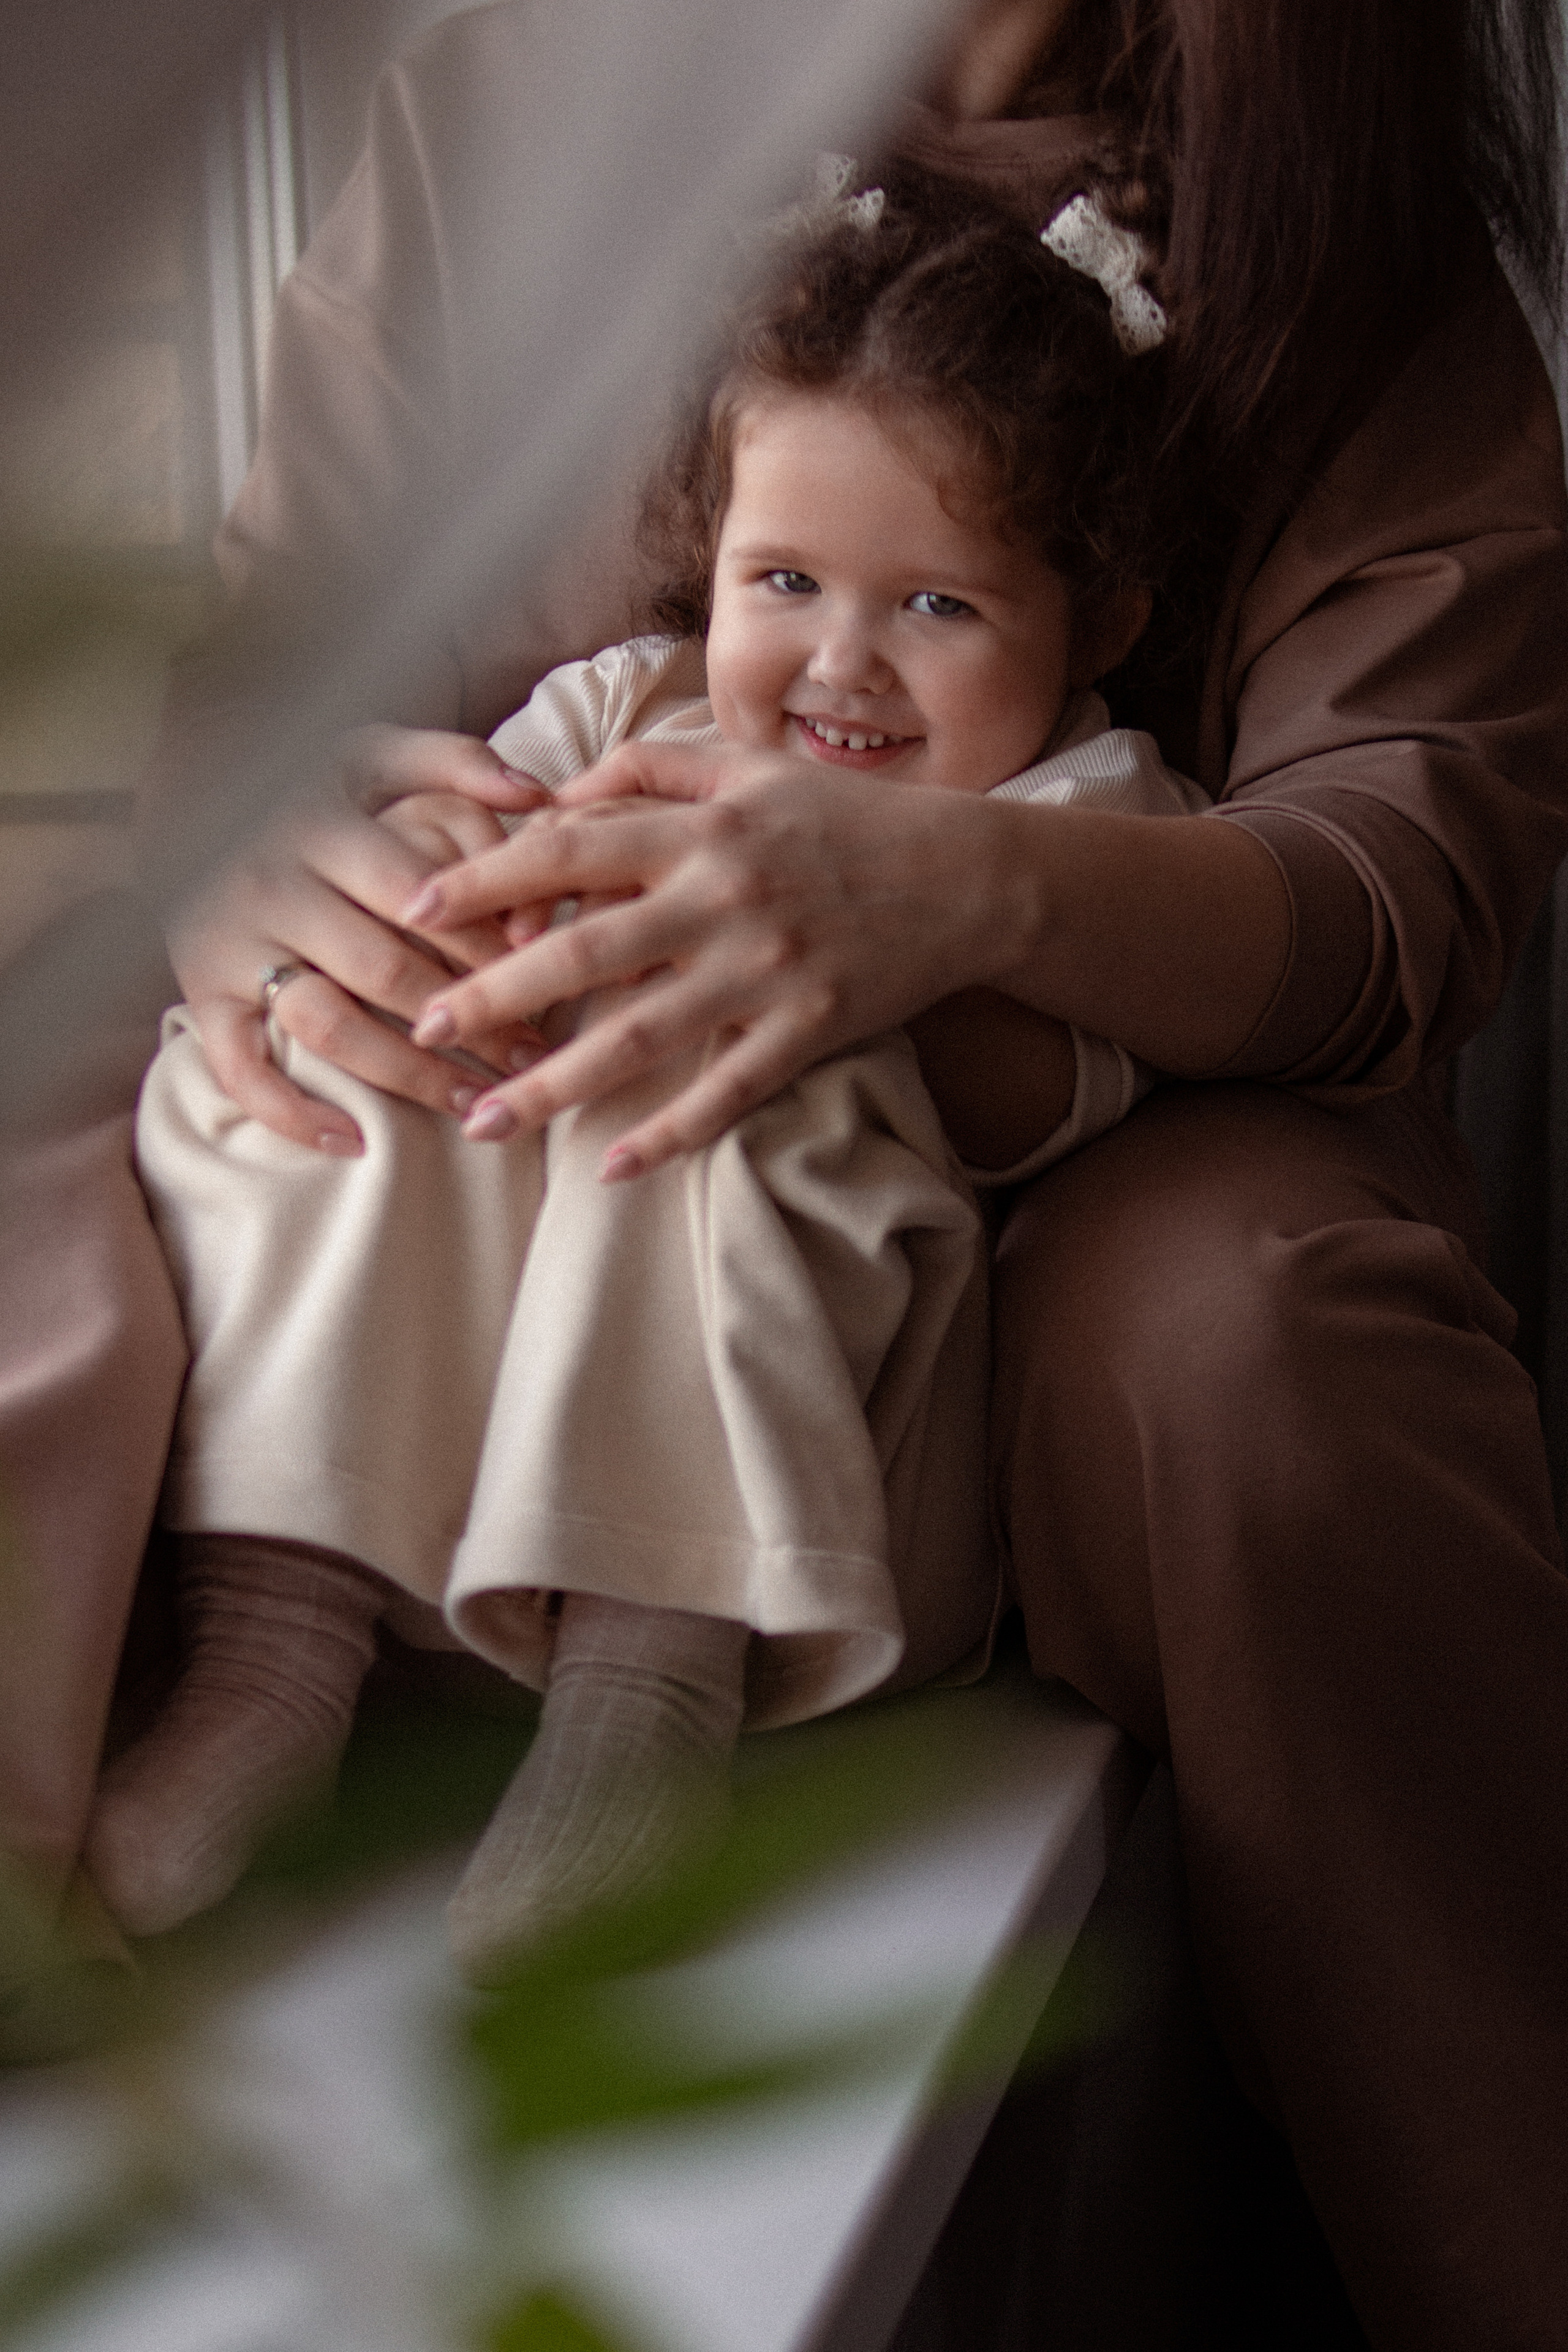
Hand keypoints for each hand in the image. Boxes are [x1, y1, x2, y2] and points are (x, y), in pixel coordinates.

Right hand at [170, 728, 552, 1152]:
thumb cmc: (304, 786)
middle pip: (387, 970)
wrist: (181, 799)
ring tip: (480, 1103)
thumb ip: (454, 762)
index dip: (487, 944)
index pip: (423, 898)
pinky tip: (355, 1142)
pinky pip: (239, 1071)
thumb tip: (537, 794)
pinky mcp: (200, 994)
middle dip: (471, 1020)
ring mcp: (232, 946)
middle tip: (538, 1055)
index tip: (548, 978)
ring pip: (328, 1027)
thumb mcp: (370, 752)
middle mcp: (272, 887)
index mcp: (321, 827)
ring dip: (409, 1076)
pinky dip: (291, 1115)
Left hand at [396, 740, 1030, 1173]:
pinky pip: (728, 1093)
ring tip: (485, 1123)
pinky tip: (609, 1169)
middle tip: (422, 1032)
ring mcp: (767, 970)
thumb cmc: (847, 819)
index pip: (569, 847)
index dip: (485, 877)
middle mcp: (726, 896)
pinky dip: (669, 1134)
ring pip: (641, 1036)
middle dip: (493, 995)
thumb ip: (649, 773)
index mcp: (703, 827)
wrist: (971, 875)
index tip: (416, 907)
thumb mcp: (750, 766)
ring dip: (555, 1085)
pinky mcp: (809, 1029)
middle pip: (586, 950)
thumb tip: (553, 800)